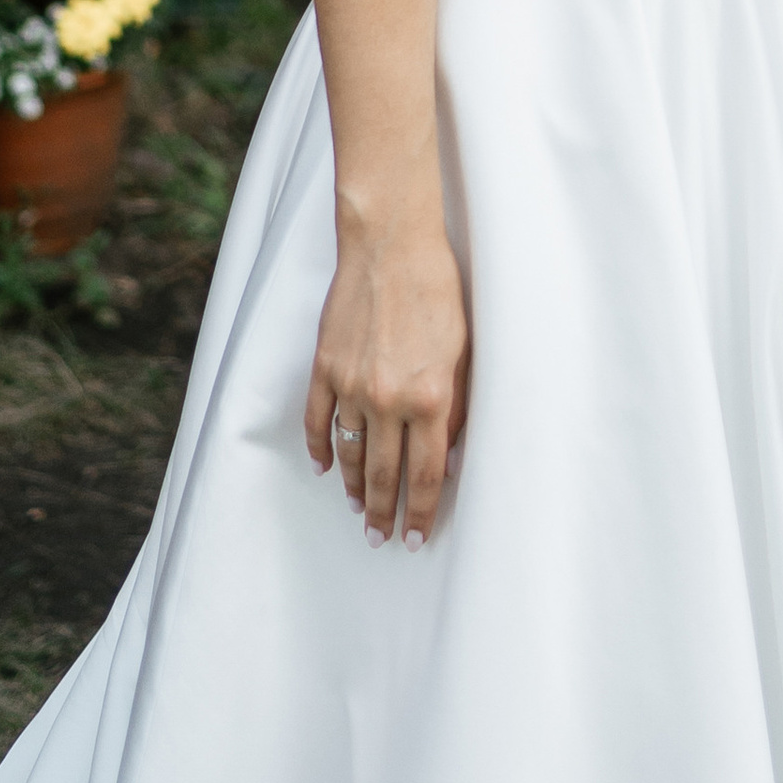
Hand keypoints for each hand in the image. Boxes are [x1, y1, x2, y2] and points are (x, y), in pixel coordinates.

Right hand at [305, 218, 470, 546]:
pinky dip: (320, 448)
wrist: (391, 245)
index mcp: (430, 397)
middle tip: (381, 538)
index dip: (421, 510)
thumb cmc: (438, 289)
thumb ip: (456, 406)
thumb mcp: (464, 350)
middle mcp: (388, 399)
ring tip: (357, 510)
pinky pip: (319, 421)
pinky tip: (324, 467)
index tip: (416, 536)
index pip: (427, 473)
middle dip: (384, 512)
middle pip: (383, 474)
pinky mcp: (325, 368)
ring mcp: (351, 385)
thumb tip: (450, 454)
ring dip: (353, 488)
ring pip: (349, 454)